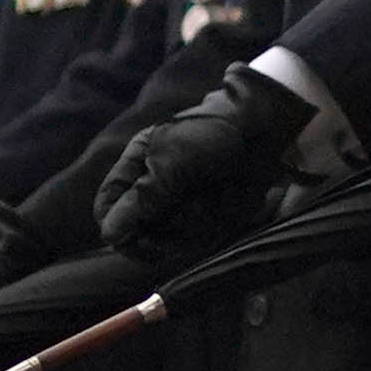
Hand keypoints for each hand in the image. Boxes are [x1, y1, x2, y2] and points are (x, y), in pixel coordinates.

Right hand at [97, 63, 313, 259]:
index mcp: (135, 165)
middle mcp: (154, 185)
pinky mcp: (209, 209)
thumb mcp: (171, 164)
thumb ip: (141, 200)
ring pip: (175, 235)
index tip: (142, 245)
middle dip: (168, 229)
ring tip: (217, 198)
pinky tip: (229, 203)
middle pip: (143, 231)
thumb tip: (111, 235)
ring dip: (196, 224)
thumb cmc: (212, 135)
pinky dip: (217, 222)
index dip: (118, 231)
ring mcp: (182, 199)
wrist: (263, 126)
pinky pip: (204, 232)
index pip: (106, 209)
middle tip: (193, 212)